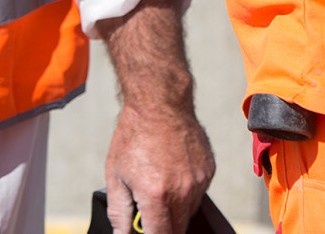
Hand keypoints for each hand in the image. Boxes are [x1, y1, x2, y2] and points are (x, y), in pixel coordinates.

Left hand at [97, 0, 214, 233]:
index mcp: (157, 196)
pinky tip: (173, 176)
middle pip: (178, 230)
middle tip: (149, 215)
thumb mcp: (116, 177)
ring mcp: (199, 180)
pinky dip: (187, 193)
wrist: (160, 104)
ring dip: (176, 212)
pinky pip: (199, 193)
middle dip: (163, 228)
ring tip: (160, 189)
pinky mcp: (209, 170)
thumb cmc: (134, 137)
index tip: (147, 232)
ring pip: (190, 212)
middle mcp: (182, 191)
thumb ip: (119, 213)